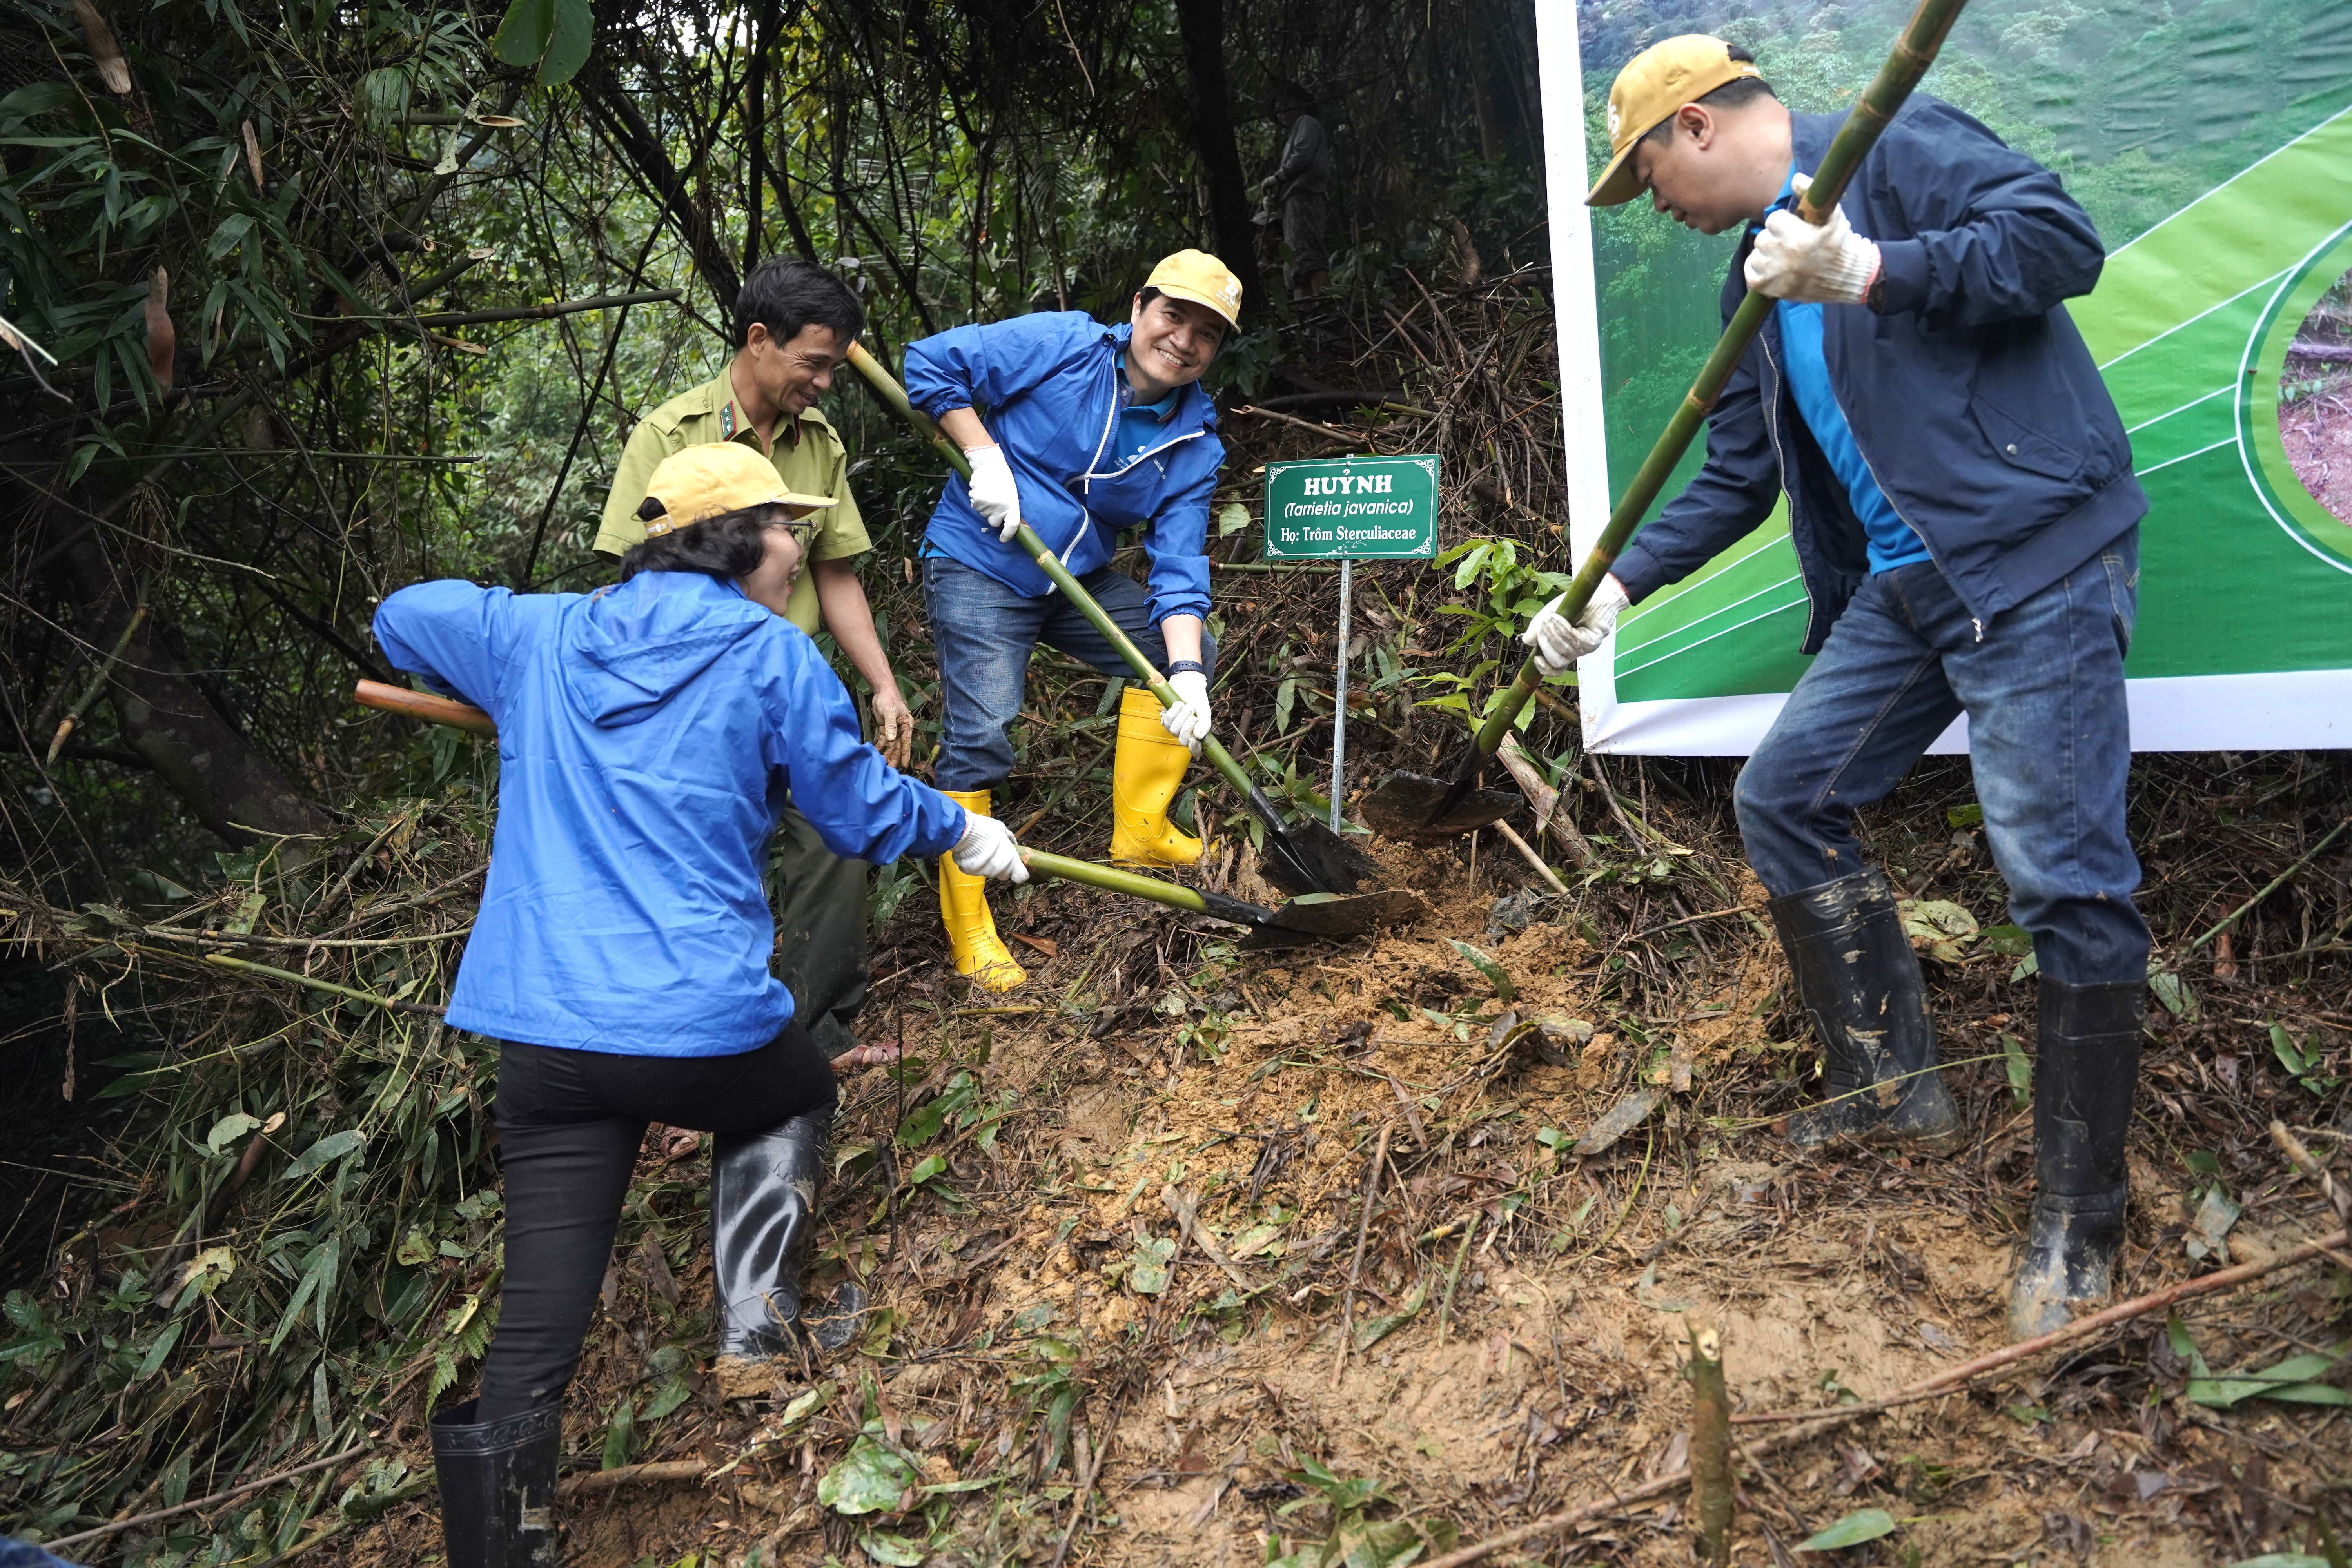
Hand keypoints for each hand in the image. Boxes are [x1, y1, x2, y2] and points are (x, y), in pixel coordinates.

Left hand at [870, 686, 912, 770]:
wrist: (882, 691)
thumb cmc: (889, 699)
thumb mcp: (890, 712)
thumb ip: (891, 726)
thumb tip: (891, 739)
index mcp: (906, 725)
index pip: (906, 742)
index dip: (905, 754)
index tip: (904, 765)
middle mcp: (901, 729)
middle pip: (898, 746)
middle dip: (894, 757)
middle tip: (891, 769)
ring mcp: (893, 729)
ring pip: (891, 745)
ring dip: (887, 754)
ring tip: (883, 764)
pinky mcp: (885, 728)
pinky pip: (883, 740)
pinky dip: (880, 746)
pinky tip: (876, 753)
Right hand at [952, 811, 1028, 881]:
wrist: (965, 833)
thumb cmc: (986, 830)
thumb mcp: (1001, 829)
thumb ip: (1008, 838)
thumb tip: (1011, 841)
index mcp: (1011, 860)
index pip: (1020, 875)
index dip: (1019, 872)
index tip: (1016, 867)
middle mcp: (999, 869)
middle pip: (1004, 874)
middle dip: (1002, 867)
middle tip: (996, 855)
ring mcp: (985, 872)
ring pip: (990, 872)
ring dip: (988, 865)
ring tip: (981, 851)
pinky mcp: (972, 872)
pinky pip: (976, 870)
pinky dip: (975, 865)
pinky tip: (972, 854)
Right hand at [964, 444, 1023, 543]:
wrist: (989, 464)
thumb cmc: (1002, 478)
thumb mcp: (1011, 494)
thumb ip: (1008, 508)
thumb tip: (1002, 521)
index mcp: (1012, 505)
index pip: (1012, 526)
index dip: (1007, 534)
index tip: (1003, 539)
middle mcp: (1000, 508)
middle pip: (993, 522)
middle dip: (992, 516)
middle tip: (994, 501)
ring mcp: (988, 505)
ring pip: (982, 513)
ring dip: (984, 505)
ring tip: (988, 492)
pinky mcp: (977, 500)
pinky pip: (975, 505)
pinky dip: (976, 500)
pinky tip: (981, 490)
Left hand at [1159, 670, 1211, 754]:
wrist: (1188, 685)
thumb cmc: (1197, 700)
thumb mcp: (1205, 712)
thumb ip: (1205, 724)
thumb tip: (1199, 737)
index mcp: (1196, 735)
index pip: (1195, 751)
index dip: (1194, 748)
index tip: (1194, 739)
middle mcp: (1184, 734)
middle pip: (1182, 740)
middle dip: (1187, 725)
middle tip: (1192, 714)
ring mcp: (1174, 728)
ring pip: (1173, 730)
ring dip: (1181, 715)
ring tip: (1186, 706)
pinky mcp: (1165, 719)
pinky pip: (1167, 720)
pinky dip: (1173, 710)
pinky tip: (1178, 704)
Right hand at [1523, 575, 1630, 675]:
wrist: (1592, 593)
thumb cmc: (1572, 604)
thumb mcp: (1549, 613)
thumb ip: (1538, 627)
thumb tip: (1527, 641)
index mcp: (1562, 649)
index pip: (1555, 669)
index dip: (1544, 668)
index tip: (1536, 659)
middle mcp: (1574, 651)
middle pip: (1556, 661)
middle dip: (1546, 643)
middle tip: (1545, 624)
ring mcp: (1585, 648)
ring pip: (1566, 651)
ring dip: (1555, 633)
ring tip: (1552, 617)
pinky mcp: (1594, 640)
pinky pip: (1576, 641)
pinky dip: (1565, 629)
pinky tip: (1561, 617)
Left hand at [1744, 175, 1880, 305]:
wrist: (1849, 276)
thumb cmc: (1840, 243)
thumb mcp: (1832, 214)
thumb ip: (1812, 193)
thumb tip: (1796, 178)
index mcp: (1799, 238)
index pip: (1773, 220)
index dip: (1783, 222)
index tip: (1793, 227)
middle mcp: (1785, 258)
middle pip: (1762, 238)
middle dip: (1775, 238)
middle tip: (1789, 243)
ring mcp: (1777, 276)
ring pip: (1756, 256)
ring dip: (1766, 254)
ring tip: (1782, 256)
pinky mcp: (1773, 290)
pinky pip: (1751, 276)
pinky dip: (1757, 271)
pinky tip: (1770, 268)